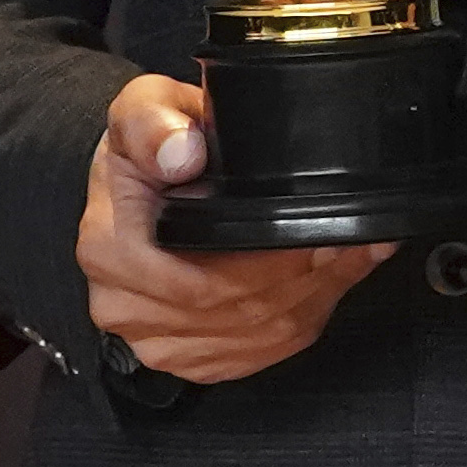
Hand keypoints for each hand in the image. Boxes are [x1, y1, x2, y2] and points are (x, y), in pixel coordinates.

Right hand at [71, 70, 388, 385]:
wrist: (142, 182)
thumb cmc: (151, 148)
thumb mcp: (143, 109)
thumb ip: (155, 123)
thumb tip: (184, 154)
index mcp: (110, 251)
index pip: (204, 285)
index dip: (274, 265)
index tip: (324, 236)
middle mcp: (124, 306)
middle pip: (239, 313)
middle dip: (309, 278)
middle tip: (356, 240)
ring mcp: (155, 340)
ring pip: (258, 337)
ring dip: (316, 297)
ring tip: (351, 254)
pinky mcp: (190, 357)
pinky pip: (260, 352)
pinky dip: (304, 317)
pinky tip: (327, 281)